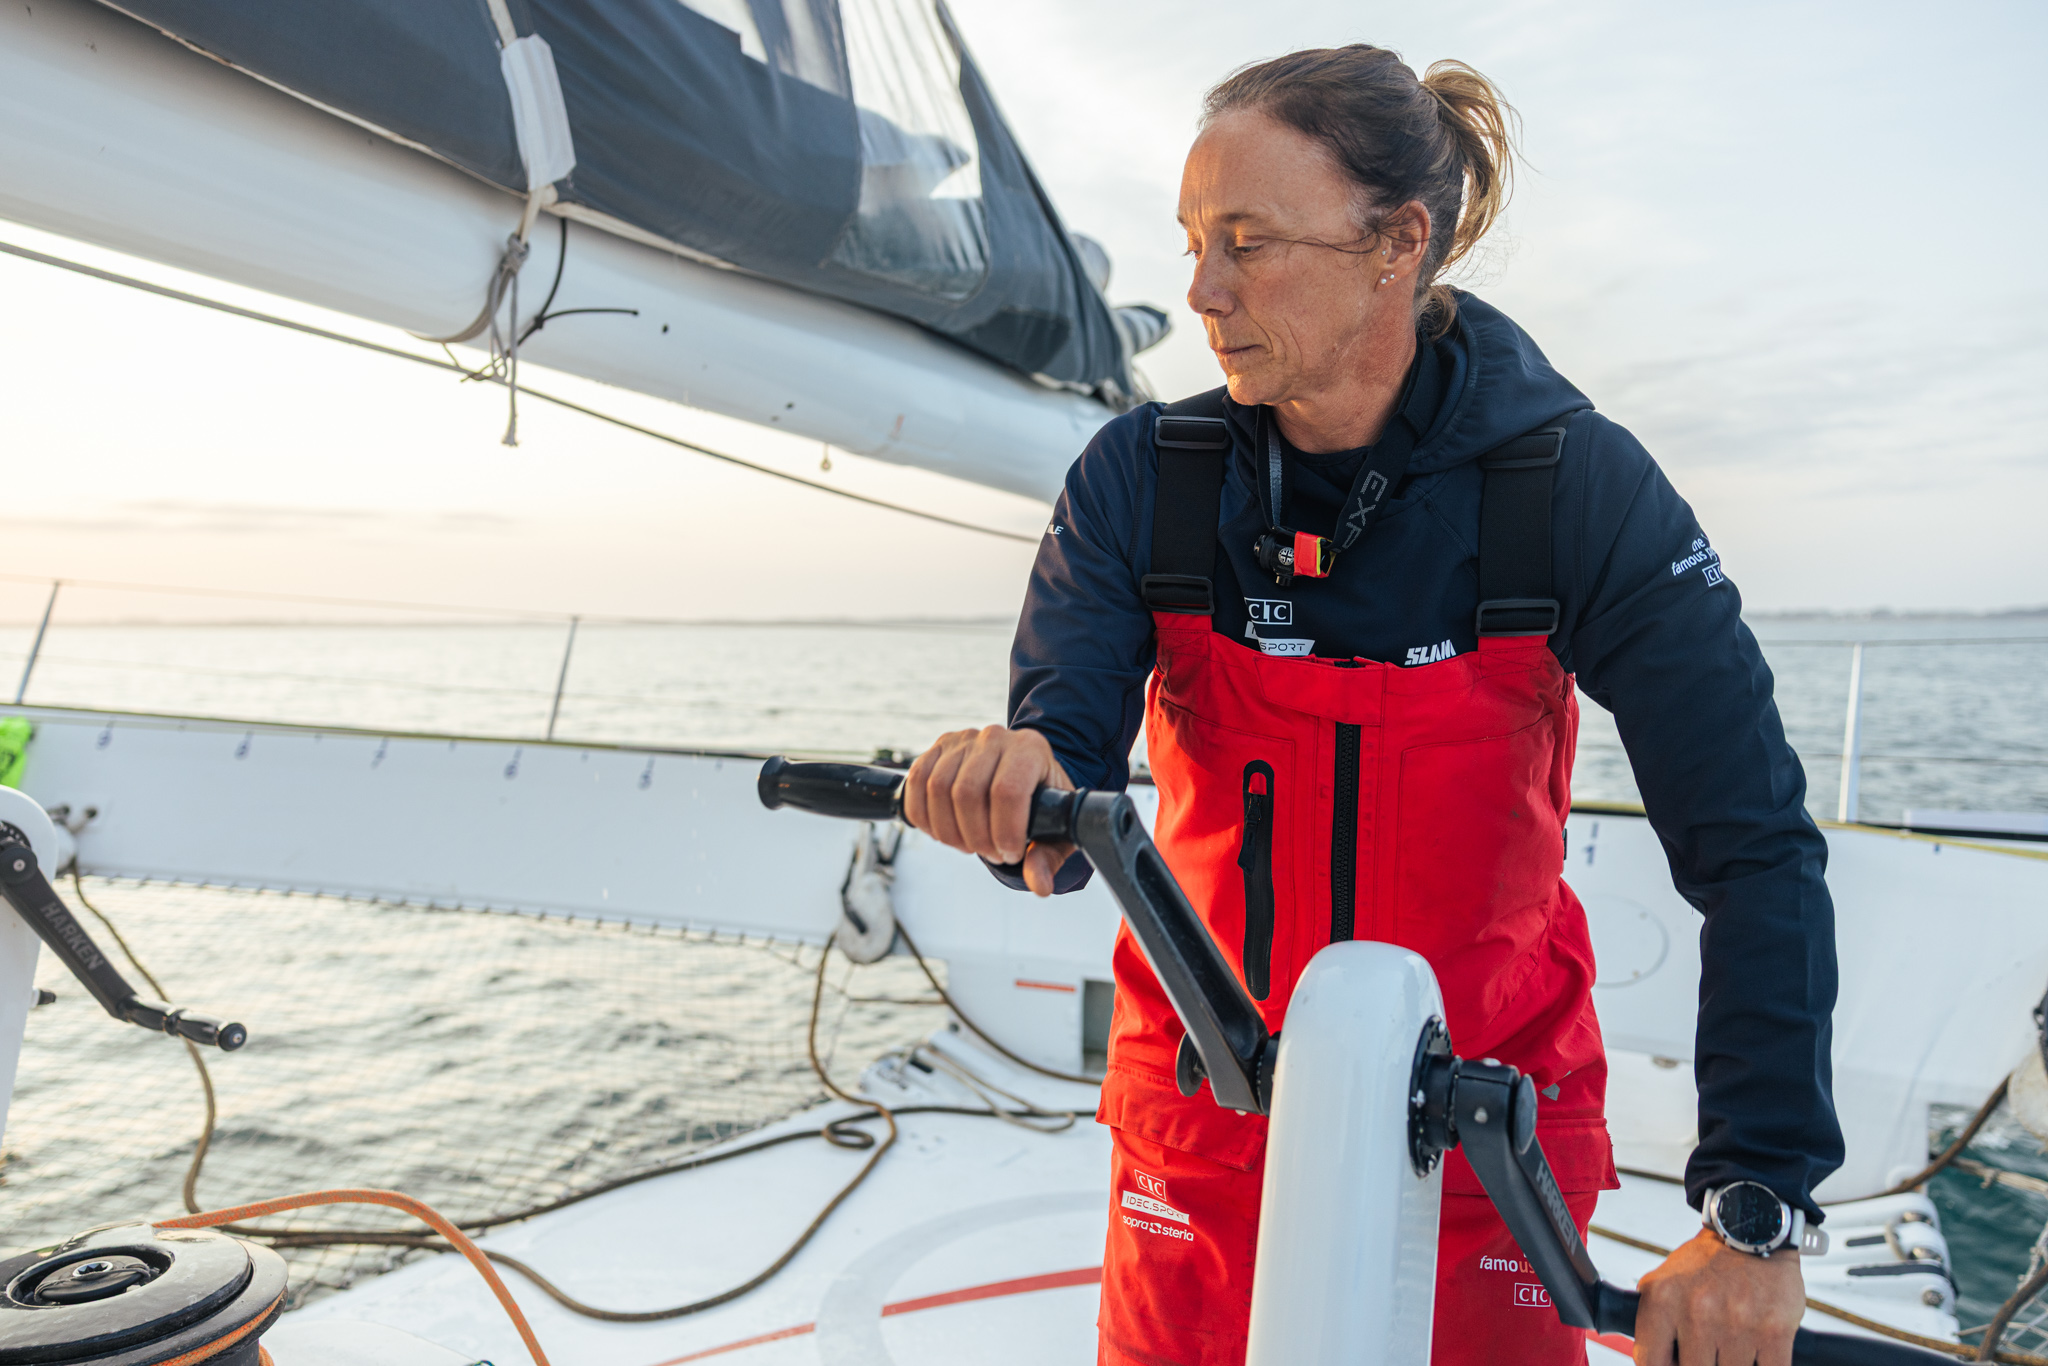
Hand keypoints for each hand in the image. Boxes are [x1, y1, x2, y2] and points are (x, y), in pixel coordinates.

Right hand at [903, 726, 1075, 896]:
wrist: (1021, 776)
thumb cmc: (1041, 804)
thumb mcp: (1055, 830)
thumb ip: (1048, 857)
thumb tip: (1040, 885)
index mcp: (1029, 749)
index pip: (1007, 791)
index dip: (1004, 832)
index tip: (1010, 854)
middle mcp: (994, 737)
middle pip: (967, 792)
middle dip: (975, 837)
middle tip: (990, 853)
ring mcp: (962, 740)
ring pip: (938, 789)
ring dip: (948, 831)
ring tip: (968, 845)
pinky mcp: (937, 749)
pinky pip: (916, 783)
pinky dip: (922, 816)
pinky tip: (942, 833)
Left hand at [1633, 1228, 1803, 1365]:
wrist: (1752, 1234)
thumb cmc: (1706, 1265)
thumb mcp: (1663, 1282)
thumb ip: (1652, 1321)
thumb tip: (1653, 1363)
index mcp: (1663, 1300)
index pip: (1650, 1362)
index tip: (1674, 1363)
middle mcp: (1698, 1312)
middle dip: (1702, 1362)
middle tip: (1709, 1349)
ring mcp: (1737, 1324)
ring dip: (1731, 1364)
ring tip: (1732, 1345)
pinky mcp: (1774, 1332)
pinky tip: (1756, 1354)